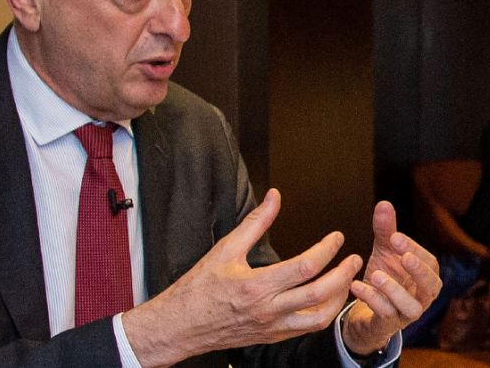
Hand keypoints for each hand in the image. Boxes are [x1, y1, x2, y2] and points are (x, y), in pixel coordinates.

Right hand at [123, 189, 363, 366]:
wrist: (181, 324)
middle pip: (320, 294)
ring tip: (346, 281)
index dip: (326, 250)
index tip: (335, 237)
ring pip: (319, 318)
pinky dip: (322, 313)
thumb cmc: (198, 287)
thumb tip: (273, 198)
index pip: (305, 267)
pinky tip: (325, 300)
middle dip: (343, 275)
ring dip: (339, 298)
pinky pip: (306, 329)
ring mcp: (272, 327)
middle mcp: (268, 310)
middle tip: (354, 259)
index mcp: (256, 285)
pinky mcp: (271, 337)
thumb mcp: (224, 250)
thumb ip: (254, 223)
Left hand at [343, 201, 441, 354]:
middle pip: (431, 287)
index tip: (395, 237)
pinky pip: (385, 316)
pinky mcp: (388, 325)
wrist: (366, 310)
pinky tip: (356, 285)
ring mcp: (405, 313)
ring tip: (376, 275)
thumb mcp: (384, 252)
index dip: (414, 249)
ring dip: (394, 291)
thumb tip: (384, 203)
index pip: (429, 263)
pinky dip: (372, 300)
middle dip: (418, 271)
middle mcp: (420, 296)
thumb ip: (386, 231)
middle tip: (402, 257)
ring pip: (411, 307)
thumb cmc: (383, 276)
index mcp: (424, 277)